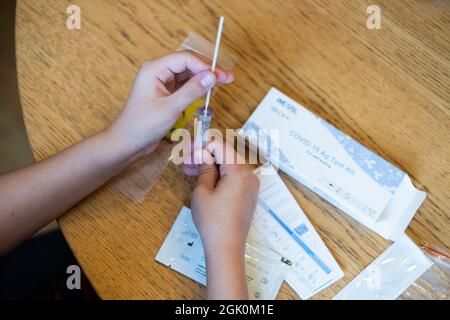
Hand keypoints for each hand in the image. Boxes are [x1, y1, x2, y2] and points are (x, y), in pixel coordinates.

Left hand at [107, 51, 233, 156]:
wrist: (128, 142)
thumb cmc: (143, 125)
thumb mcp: (170, 108)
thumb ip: (192, 91)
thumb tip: (212, 77)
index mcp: (154, 69)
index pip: (185, 59)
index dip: (206, 66)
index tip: (222, 77)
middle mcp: (158, 72)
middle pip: (188, 63)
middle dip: (208, 70)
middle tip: (228, 78)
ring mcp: (162, 82)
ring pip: (188, 74)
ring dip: (204, 78)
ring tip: (223, 83)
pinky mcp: (165, 93)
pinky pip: (184, 85)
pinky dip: (197, 87)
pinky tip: (208, 91)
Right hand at [185, 141, 259, 255]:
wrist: (226, 247)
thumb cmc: (213, 221)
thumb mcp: (202, 191)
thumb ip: (204, 168)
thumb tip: (203, 154)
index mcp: (239, 172)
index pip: (220, 146)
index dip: (202, 145)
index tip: (188, 150)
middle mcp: (249, 175)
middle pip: (226, 155)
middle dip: (205, 155)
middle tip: (186, 161)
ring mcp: (251, 185)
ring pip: (229, 166)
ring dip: (211, 165)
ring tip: (191, 171)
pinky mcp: (249, 194)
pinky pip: (234, 177)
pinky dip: (220, 175)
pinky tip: (204, 180)